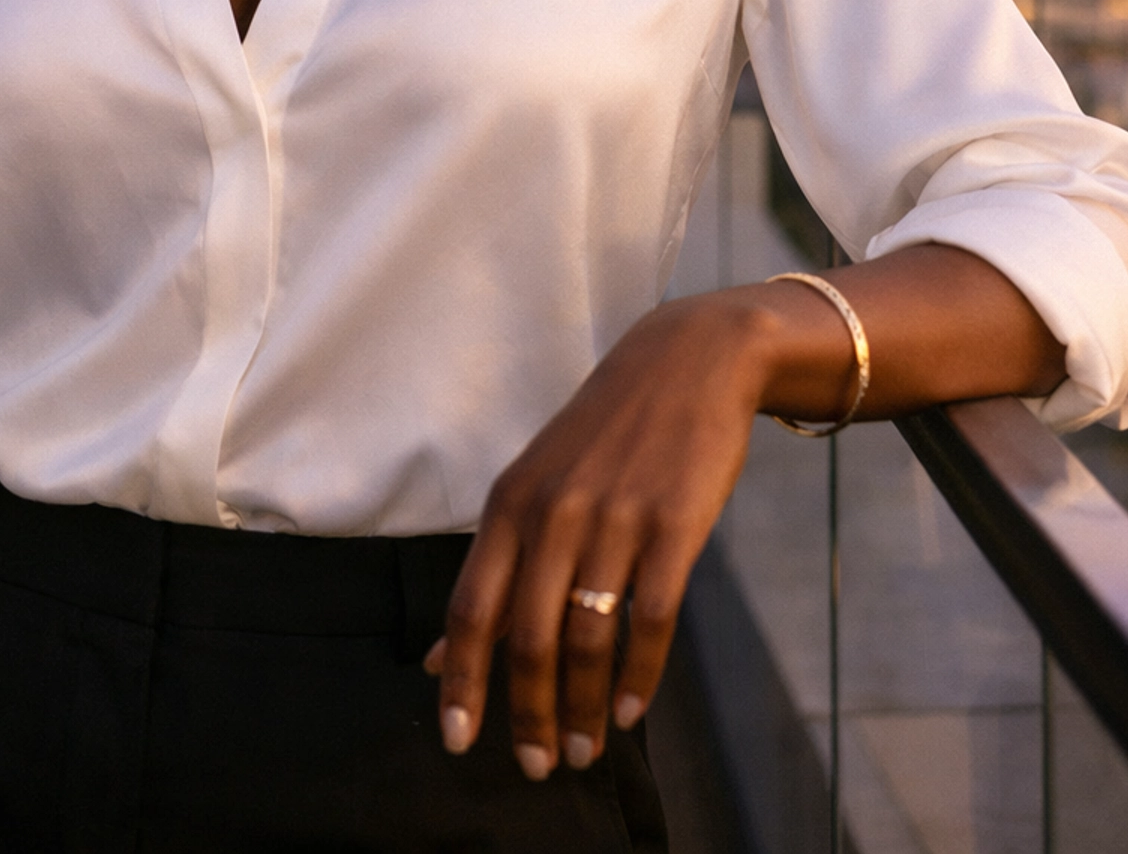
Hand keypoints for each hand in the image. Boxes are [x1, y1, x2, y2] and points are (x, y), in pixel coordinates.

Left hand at [423, 286, 840, 778]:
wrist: (690, 360)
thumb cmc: (606, 433)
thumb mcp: (537, 485)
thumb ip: (495, 568)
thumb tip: (437, 657)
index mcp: (511, 502)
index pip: (470, 609)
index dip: (461, 682)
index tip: (458, 743)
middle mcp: (555, 512)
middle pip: (527, 638)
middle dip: (528, 714)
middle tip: (538, 766)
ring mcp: (615, 518)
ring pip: (587, 639)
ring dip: (583, 708)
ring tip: (585, 749)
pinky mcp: (673, 525)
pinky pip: (650, 620)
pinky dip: (639, 676)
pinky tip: (631, 711)